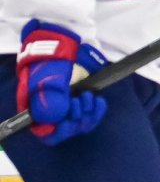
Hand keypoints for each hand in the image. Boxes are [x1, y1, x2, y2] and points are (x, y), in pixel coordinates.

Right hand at [16, 21, 108, 145]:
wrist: (62, 48)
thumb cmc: (49, 62)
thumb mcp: (47, 78)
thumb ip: (49, 97)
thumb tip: (57, 118)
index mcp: (37, 109)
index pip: (47, 133)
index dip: (57, 131)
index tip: (67, 122)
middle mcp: (54, 112)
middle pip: (67, 129)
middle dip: (76, 118)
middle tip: (79, 100)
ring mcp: (70, 107)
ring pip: (82, 123)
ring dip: (88, 113)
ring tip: (88, 96)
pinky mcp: (83, 102)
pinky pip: (93, 115)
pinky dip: (98, 110)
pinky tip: (99, 100)